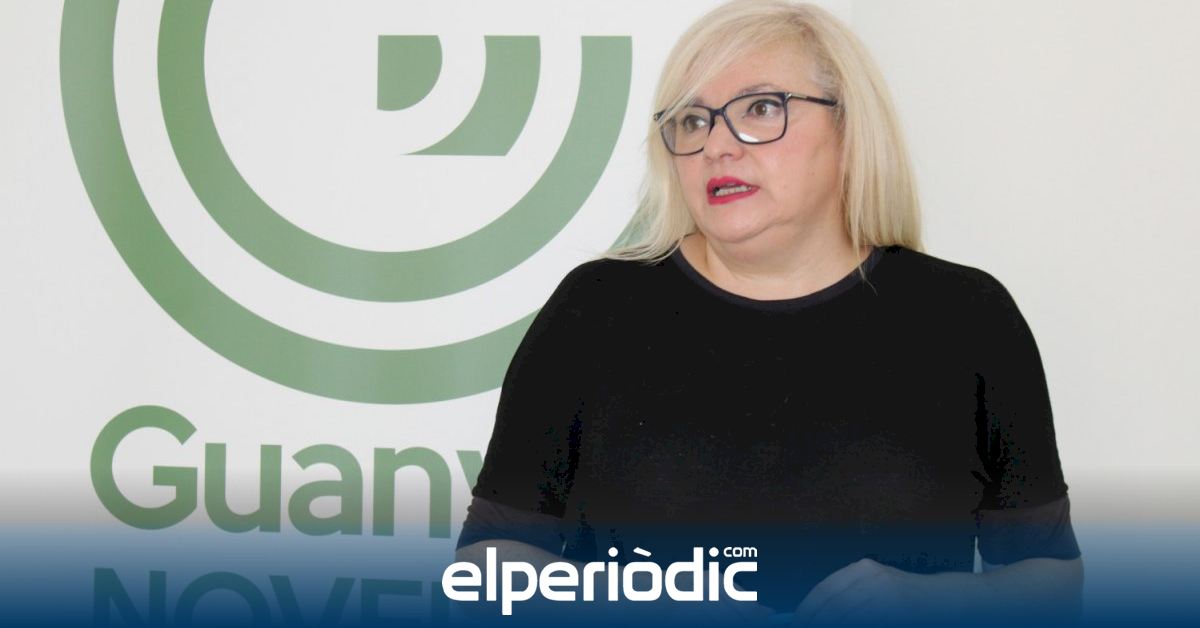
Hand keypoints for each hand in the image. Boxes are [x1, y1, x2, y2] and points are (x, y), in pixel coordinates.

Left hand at [791, 558, 959, 626]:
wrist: (944, 600)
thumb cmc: (903, 598)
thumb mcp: (873, 589)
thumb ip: (845, 599)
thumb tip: (811, 616)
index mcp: (862, 569)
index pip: (824, 591)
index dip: (807, 611)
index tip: (797, 624)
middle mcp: (873, 578)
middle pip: (834, 608)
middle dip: (818, 622)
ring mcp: (887, 594)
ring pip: (849, 618)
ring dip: (833, 626)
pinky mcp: (898, 608)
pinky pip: (868, 622)